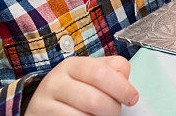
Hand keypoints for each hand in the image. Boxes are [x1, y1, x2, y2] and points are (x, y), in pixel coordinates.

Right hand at [23, 55, 138, 115]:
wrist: (42, 107)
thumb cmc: (73, 91)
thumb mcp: (90, 74)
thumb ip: (111, 69)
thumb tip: (124, 77)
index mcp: (72, 65)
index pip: (101, 73)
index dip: (121, 87)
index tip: (132, 98)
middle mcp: (55, 81)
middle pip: (95, 99)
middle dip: (112, 109)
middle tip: (115, 112)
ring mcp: (44, 103)